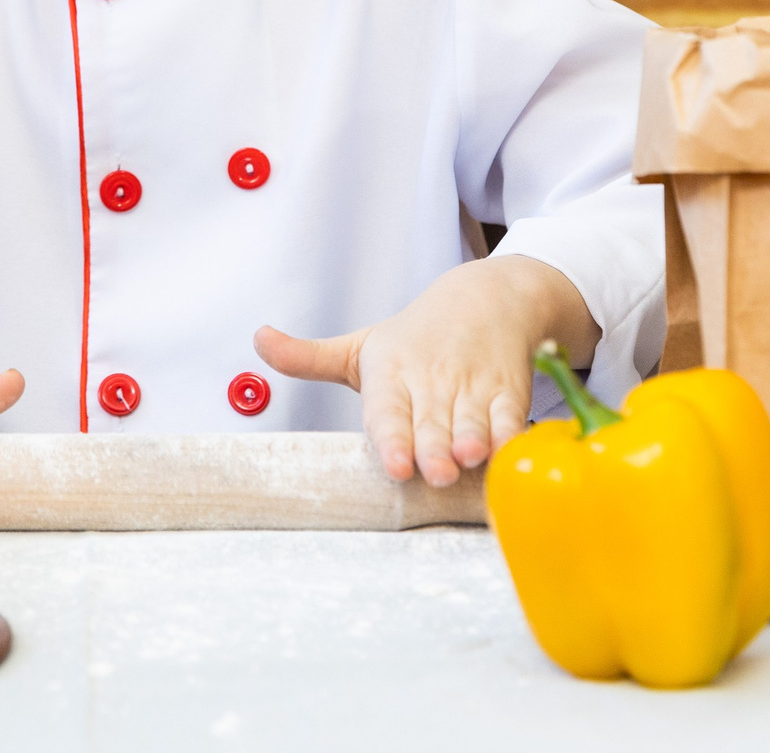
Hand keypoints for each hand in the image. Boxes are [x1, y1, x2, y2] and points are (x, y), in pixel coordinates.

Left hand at [255, 254, 597, 488]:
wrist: (487, 297)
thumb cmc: (416, 336)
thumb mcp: (361, 345)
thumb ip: (309, 357)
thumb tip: (257, 340)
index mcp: (392, 372)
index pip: (388, 411)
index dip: (393, 439)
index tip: (396, 465)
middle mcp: (432, 381)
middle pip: (431, 423)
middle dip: (432, 448)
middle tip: (433, 472)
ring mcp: (474, 387)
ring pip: (472, 421)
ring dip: (472, 441)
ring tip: (468, 458)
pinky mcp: (510, 391)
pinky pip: (512, 416)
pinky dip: (511, 436)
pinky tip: (508, 453)